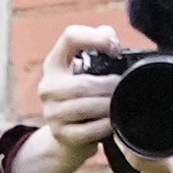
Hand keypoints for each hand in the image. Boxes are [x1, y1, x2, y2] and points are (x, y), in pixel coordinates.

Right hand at [26, 33, 127, 148]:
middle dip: (108, 86)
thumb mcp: (87, 67)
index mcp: (54, 63)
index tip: (115, 49)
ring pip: (85, 107)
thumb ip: (101, 44)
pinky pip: (88, 130)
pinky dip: (105, 125)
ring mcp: (52, 112)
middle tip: (124, 87)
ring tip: (121, 102)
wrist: (68, 135)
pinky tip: (113, 122)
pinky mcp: (61, 134)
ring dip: (108, 105)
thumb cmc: (85, 94)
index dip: (94, 37)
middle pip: (82, 83)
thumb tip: (112, 41)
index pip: (70, 37)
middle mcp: (48, 87)